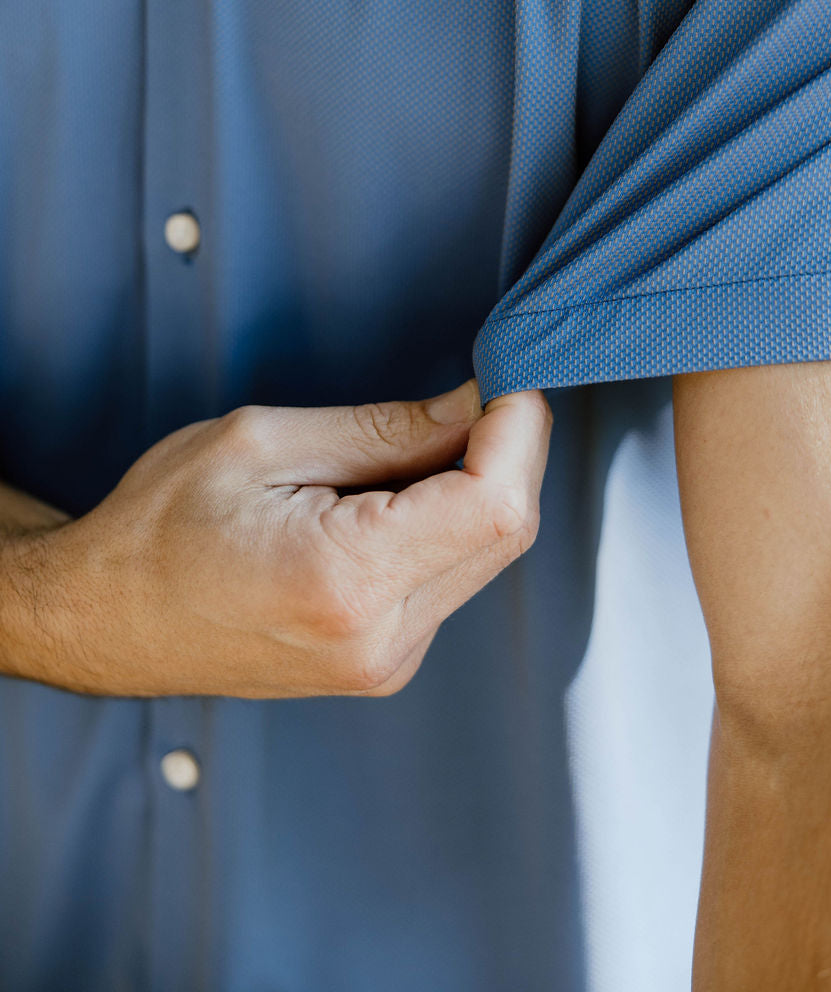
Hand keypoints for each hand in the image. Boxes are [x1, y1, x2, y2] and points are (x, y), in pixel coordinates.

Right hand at [0, 379, 551, 698]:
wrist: (105, 617)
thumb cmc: (159, 527)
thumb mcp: (262, 443)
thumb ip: (384, 429)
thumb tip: (476, 404)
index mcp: (347, 581)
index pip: (495, 503)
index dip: (519, 427)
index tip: (507, 374)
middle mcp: (381, 639)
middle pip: (507, 531)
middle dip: (509, 448)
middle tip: (473, 389)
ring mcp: (386, 662)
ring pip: (489, 554)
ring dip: (481, 483)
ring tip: (413, 442)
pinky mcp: (385, 662)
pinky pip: (455, 578)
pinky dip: (453, 520)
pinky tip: (401, 490)